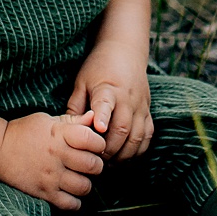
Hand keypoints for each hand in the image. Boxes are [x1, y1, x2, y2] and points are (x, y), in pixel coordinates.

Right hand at [0, 110, 106, 209]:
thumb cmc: (24, 132)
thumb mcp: (48, 120)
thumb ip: (73, 120)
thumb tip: (95, 117)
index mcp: (59, 134)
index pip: (94, 140)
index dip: (98, 144)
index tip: (93, 145)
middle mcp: (57, 155)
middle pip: (94, 166)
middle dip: (96, 165)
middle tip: (88, 164)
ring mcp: (50, 176)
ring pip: (85, 187)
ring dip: (86, 184)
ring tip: (78, 178)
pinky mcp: (44, 193)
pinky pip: (71, 204)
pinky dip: (75, 201)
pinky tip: (69, 192)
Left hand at [67, 44, 153, 160]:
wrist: (125, 51)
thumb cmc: (98, 68)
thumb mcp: (81, 82)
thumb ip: (75, 107)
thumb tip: (68, 132)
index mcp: (107, 89)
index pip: (105, 104)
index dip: (102, 117)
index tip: (98, 129)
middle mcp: (127, 99)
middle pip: (122, 128)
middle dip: (109, 149)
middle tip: (95, 160)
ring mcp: (140, 106)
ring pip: (137, 137)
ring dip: (123, 154)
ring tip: (109, 163)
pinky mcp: (148, 111)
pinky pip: (147, 136)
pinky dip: (138, 151)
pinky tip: (125, 157)